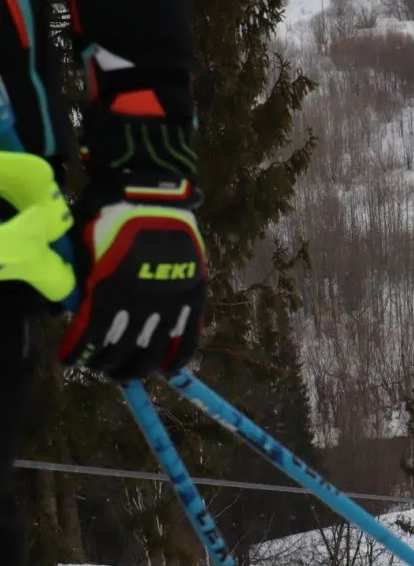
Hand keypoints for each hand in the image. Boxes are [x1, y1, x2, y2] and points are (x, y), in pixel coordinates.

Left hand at [58, 174, 206, 380]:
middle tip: (102, 367)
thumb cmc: (110, 218)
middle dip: (107, 366)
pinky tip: (167, 369)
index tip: (71, 360)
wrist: (152, 195)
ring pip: (152, 352)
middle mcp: (138, 303)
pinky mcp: (192, 296)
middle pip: (121, 352)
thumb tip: (69, 313)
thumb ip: (80, 284)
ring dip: (136, 367)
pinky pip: (189, 338)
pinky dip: (178, 358)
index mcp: (107, 291)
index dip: (79, 355)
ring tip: (128, 371)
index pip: (90, 339)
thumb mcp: (83, 250)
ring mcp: (169, 301)